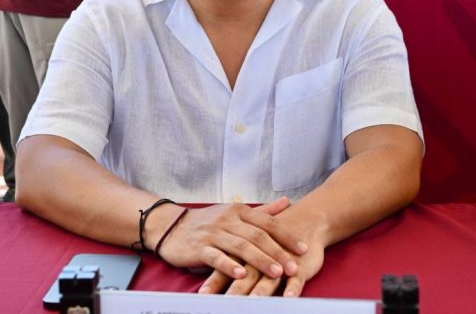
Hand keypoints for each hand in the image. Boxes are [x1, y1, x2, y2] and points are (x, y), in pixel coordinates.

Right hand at [154, 197, 307, 280]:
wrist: (171, 226)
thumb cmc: (208, 221)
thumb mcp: (235, 212)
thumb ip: (262, 210)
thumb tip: (287, 201)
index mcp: (239, 210)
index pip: (267, 222)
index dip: (286, 235)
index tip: (303, 248)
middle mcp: (228, 219)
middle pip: (257, 235)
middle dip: (278, 252)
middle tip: (295, 266)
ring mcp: (213, 233)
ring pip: (240, 246)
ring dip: (260, 260)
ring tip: (277, 273)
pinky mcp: (199, 247)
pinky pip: (216, 256)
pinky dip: (229, 265)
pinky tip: (241, 274)